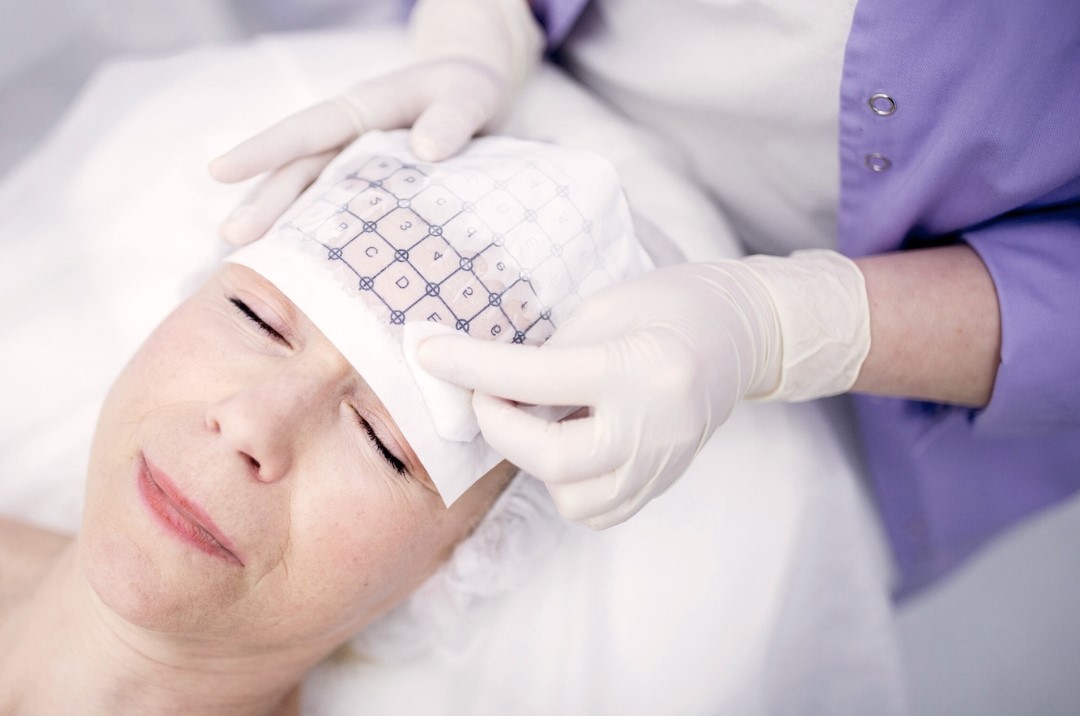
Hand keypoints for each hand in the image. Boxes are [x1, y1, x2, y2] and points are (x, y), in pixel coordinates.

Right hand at [209, 0, 542, 244]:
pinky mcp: (370, 205)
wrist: (481, 106)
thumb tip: (426, 152)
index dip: (264, 149)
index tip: (220, 170)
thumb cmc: (471, 92)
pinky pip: (341, 230)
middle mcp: (347, 145)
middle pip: (297, 175)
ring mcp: (354, 177)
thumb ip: (453, 117)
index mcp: (360, 111)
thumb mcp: (472, 93)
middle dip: (262, 205)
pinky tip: (303, 289)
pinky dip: (322, 255)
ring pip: (308, 206)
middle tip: (231, 239)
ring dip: (281, 236)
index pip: (307, 130)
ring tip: (249, 270)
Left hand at [416, 251, 869, 528]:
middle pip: (550, 457)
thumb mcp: (605, 308)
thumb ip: (550, 351)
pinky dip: (567, 482)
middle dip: (498, 424)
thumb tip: (491, 383)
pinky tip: (570, 441)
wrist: (743, 334)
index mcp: (641, 369)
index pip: (536, 377)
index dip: (472, 364)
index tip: (427, 350)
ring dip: (534, 458)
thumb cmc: (672, 304)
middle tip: (487, 391)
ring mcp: (663, 464)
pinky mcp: (662, 482)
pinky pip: (596, 509)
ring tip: (541, 415)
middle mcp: (656, 427)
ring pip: (570, 496)